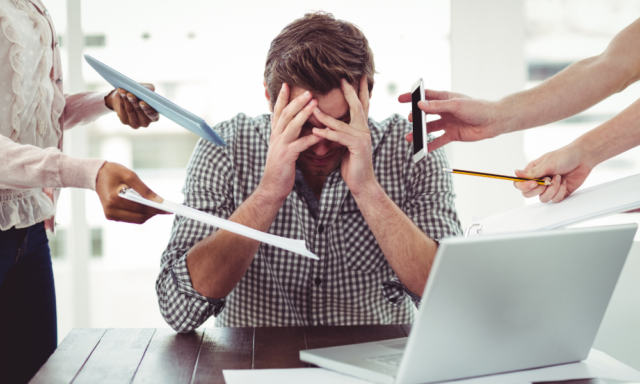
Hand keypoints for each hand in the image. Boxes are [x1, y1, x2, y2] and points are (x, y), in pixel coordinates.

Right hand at [95, 162, 167, 222]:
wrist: (96, 175)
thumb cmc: (114, 172)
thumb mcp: (130, 175)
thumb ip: (145, 190)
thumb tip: (159, 201)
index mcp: (114, 199)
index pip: (140, 207)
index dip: (156, 209)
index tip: (169, 209)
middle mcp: (111, 210)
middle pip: (140, 216)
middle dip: (154, 212)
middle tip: (167, 209)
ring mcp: (110, 215)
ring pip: (137, 220)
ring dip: (149, 214)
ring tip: (159, 208)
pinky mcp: (111, 217)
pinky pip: (131, 219)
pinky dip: (141, 214)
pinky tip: (148, 207)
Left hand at [105, 84, 159, 128]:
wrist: (125, 99)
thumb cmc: (139, 94)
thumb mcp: (145, 90)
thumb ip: (149, 89)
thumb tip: (149, 89)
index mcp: (154, 116)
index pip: (153, 114)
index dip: (147, 108)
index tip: (142, 102)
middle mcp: (146, 122)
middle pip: (139, 111)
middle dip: (134, 101)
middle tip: (129, 94)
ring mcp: (135, 123)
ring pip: (130, 110)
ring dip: (126, 99)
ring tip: (122, 91)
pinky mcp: (125, 121)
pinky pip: (122, 110)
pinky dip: (121, 100)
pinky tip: (120, 94)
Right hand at [259, 84, 322, 200]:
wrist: (272, 187)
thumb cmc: (280, 168)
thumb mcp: (281, 148)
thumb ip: (285, 136)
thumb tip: (291, 125)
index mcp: (275, 134)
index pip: (278, 111)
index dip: (282, 98)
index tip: (287, 84)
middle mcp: (276, 137)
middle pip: (286, 114)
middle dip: (296, 100)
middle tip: (308, 90)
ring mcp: (280, 146)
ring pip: (292, 125)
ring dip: (304, 113)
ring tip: (315, 103)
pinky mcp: (287, 156)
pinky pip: (301, 144)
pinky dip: (312, 137)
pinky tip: (322, 133)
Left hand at [312, 77, 375, 195]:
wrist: (362, 183)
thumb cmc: (352, 165)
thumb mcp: (345, 145)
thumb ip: (341, 133)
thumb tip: (330, 124)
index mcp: (361, 128)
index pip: (361, 105)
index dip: (359, 91)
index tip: (355, 77)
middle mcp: (364, 130)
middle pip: (357, 106)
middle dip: (350, 92)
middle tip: (342, 78)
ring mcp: (362, 138)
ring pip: (341, 123)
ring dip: (325, 116)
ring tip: (312, 108)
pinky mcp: (357, 147)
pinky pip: (339, 137)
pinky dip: (326, 134)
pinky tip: (315, 131)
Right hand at [397, 89, 501, 151]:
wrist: (493, 122)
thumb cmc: (478, 108)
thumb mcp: (456, 105)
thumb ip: (437, 106)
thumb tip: (420, 105)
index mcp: (445, 99)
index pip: (425, 96)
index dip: (412, 97)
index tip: (400, 99)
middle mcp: (445, 111)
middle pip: (425, 114)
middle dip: (415, 117)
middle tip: (410, 120)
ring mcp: (448, 123)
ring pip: (429, 128)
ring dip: (420, 133)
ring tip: (410, 137)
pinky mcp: (452, 135)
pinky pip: (438, 141)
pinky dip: (430, 145)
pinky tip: (423, 149)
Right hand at [513, 143, 592, 202]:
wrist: (583, 158)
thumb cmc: (565, 156)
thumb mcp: (547, 163)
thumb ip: (532, 172)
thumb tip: (516, 174)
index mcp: (532, 172)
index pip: (520, 184)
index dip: (524, 186)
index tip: (534, 183)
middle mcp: (539, 181)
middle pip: (528, 194)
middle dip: (539, 189)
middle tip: (548, 181)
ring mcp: (548, 188)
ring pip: (543, 198)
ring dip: (552, 189)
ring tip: (559, 178)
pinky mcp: (559, 193)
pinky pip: (555, 199)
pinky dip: (560, 191)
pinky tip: (564, 182)